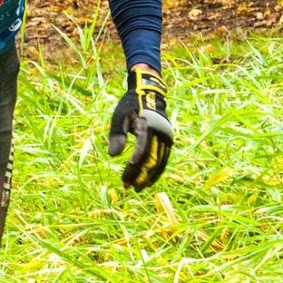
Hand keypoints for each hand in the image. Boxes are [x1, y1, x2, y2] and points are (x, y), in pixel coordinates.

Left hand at [107, 66, 173, 190]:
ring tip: (139, 188)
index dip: (133, 168)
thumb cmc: (130, 106)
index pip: (141, 153)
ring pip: (159, 162)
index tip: (124, 180)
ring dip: (149, 177)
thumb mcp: (119, 116)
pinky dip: (157, 170)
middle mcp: (160, 134)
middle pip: (151, 161)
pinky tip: (149, 180)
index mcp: (147, 127)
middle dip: (140, 176)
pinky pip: (164, 159)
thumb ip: (116, 135)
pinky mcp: (169, 140)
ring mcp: (167, 137)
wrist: (149, 94)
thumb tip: (113, 156)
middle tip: (129, 188)